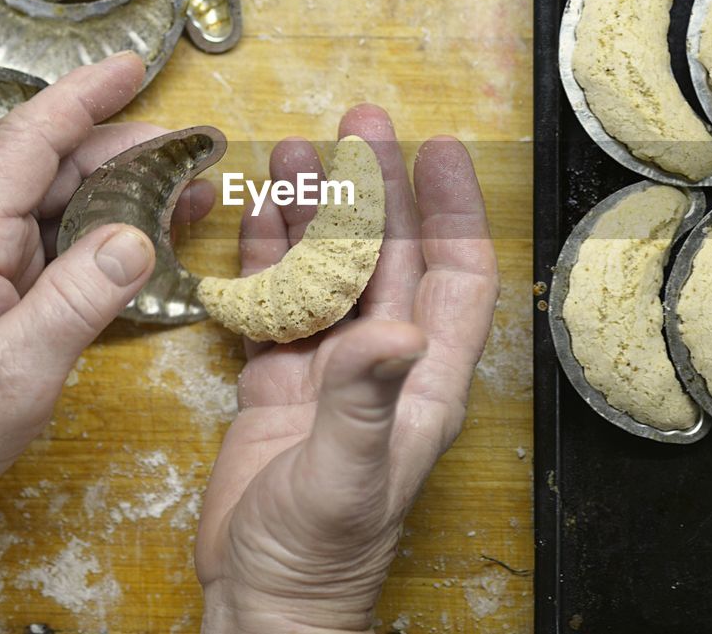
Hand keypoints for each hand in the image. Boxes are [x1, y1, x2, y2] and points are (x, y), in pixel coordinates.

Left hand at [0, 53, 211, 529]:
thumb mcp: (12, 375)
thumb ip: (74, 303)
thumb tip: (136, 240)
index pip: (29, 143)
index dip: (82, 97)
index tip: (132, 67)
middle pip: (56, 164)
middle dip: (129, 147)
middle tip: (198, 154)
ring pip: (62, 197)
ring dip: (126, 187)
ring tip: (190, 192)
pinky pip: (59, 236)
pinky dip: (109, 227)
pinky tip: (148, 236)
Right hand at [195, 105, 498, 633]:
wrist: (263, 599)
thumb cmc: (321, 551)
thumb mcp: (347, 473)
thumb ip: (368, 397)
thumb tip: (398, 326)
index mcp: (422, 379)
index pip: (456, 276)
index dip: (455, 212)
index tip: (440, 150)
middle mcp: (382, 363)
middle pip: (388, 255)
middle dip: (377, 189)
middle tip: (358, 126)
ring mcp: (328, 370)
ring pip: (328, 270)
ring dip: (316, 213)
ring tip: (295, 153)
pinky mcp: (279, 383)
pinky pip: (275, 303)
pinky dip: (264, 260)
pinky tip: (254, 218)